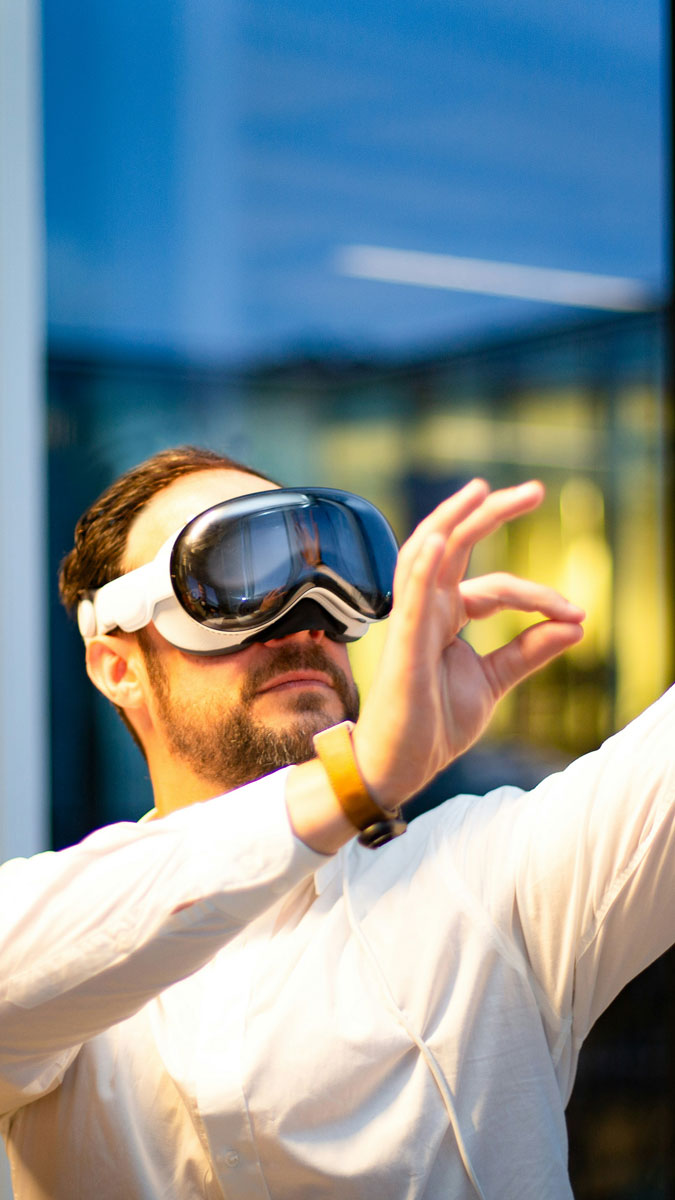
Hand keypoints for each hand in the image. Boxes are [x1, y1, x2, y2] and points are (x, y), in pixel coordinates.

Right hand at [352, 479, 584, 807]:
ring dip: (453, 519)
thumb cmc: (434, 723)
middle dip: (491, 513)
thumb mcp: (493, 681)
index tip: (577, 613)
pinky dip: (425, 565)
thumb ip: (529, 651)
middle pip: (456, 545)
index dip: (539, 596)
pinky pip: (411, 597)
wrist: (400, 765)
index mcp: (447, 614)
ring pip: (426, 554)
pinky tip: (442, 537)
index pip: (497, 587)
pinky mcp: (403, 645)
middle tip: (534, 491)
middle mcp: (428, 608)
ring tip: (483, 492)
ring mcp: (412, 621)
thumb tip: (577, 624)